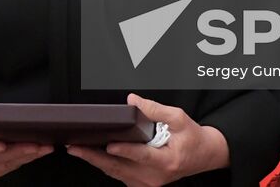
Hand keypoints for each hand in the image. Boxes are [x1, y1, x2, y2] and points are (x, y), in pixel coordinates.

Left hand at [66, 93, 229, 185]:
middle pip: (121, 168)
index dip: (124, 150)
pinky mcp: (143, 183)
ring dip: (96, 162)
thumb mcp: (179, 118)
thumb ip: (155, 109)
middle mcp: (155, 176)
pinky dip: (105, 165)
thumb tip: (132, 101)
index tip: (108, 145)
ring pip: (117, 173)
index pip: (141, 156)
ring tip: (77, 150)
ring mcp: (148, 183)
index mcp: (166, 161)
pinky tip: (92, 155)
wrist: (204, 155)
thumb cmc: (192, 137)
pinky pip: (120, 175)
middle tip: (75, 147)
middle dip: (95, 157)